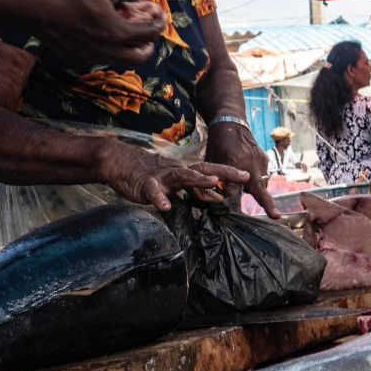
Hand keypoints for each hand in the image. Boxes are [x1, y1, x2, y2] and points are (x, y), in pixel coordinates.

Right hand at [37, 0, 166, 64]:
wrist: (34, 13)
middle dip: (149, 45)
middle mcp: (107, 49)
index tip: (161, 16)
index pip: (149, 34)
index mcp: (116, 31)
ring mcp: (92, 56)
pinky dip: (111, 49)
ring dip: (130, 49)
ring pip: (121, 61)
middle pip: (140, 57)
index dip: (159, 24)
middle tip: (148, 32)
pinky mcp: (79, 59)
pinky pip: (103, 58)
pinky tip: (103, 34)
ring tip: (127, 33)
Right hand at [101, 145, 240, 210]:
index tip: (249, 176)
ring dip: (198, 179)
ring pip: (182, 176)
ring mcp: (162, 177)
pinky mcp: (146, 184)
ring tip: (212, 183)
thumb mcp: (175, 183)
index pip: (211, 170)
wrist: (121, 163)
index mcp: (185, 171)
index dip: (230, 172)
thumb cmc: (151, 175)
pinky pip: (154, 191)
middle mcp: (177, 172)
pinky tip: (167, 206)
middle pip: (204, 169)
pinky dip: (160, 198)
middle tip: (243, 175)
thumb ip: (193, 190)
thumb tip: (215, 199)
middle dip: (224, 172)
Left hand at [206, 122, 278, 218]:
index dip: (227, 195)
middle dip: (268, 204)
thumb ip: (218, 180)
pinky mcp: (265, 159)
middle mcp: (250, 163)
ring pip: (260, 183)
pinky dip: (256, 179)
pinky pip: (262, 176)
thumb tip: (224, 196)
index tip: (225, 200)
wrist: (231, 124)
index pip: (233, 191)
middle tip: (276, 216)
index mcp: (234, 163)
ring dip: (255, 189)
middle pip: (258, 189)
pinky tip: (249, 176)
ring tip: (248, 185)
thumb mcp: (211, 162)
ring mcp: (260, 161)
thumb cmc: (218, 145)